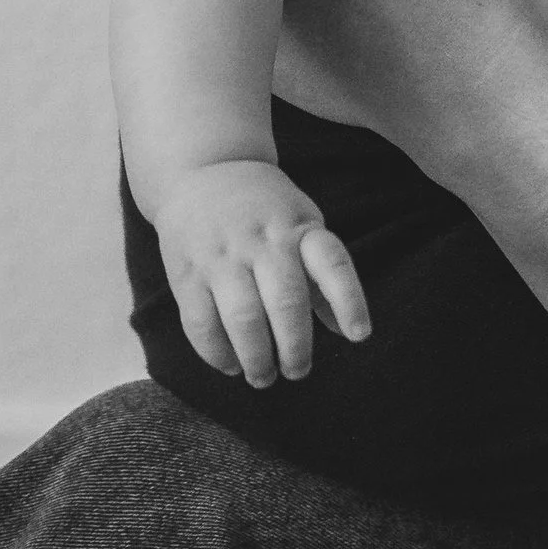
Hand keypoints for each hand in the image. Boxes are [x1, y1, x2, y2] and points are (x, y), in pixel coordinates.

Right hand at [152, 159, 370, 386]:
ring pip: (243, 317)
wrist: (203, 170)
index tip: (360, 336)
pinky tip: (230, 366)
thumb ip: (324, 278)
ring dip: (256, 357)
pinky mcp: (187, 272)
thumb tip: (348, 332)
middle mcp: (263, 240)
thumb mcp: (304, 226)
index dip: (349, 302)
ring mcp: (223, 255)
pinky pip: (201, 322)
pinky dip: (217, 352)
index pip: (333, 264)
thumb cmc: (265, 211)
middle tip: (297, 371)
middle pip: (286, 301)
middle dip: (295, 348)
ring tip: (264, 378)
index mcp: (300, 229)